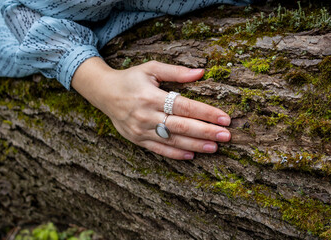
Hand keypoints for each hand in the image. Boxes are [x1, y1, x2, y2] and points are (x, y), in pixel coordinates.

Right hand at [72, 57, 230, 159]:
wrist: (104, 93)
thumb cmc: (131, 79)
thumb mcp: (151, 68)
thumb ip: (176, 71)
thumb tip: (201, 72)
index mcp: (151, 96)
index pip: (184, 106)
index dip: (206, 113)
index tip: (224, 118)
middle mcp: (146, 115)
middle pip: (181, 126)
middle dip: (206, 132)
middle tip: (226, 136)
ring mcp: (141, 130)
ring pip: (172, 141)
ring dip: (195, 145)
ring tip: (214, 147)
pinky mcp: (137, 140)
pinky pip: (159, 150)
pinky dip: (175, 154)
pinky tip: (191, 155)